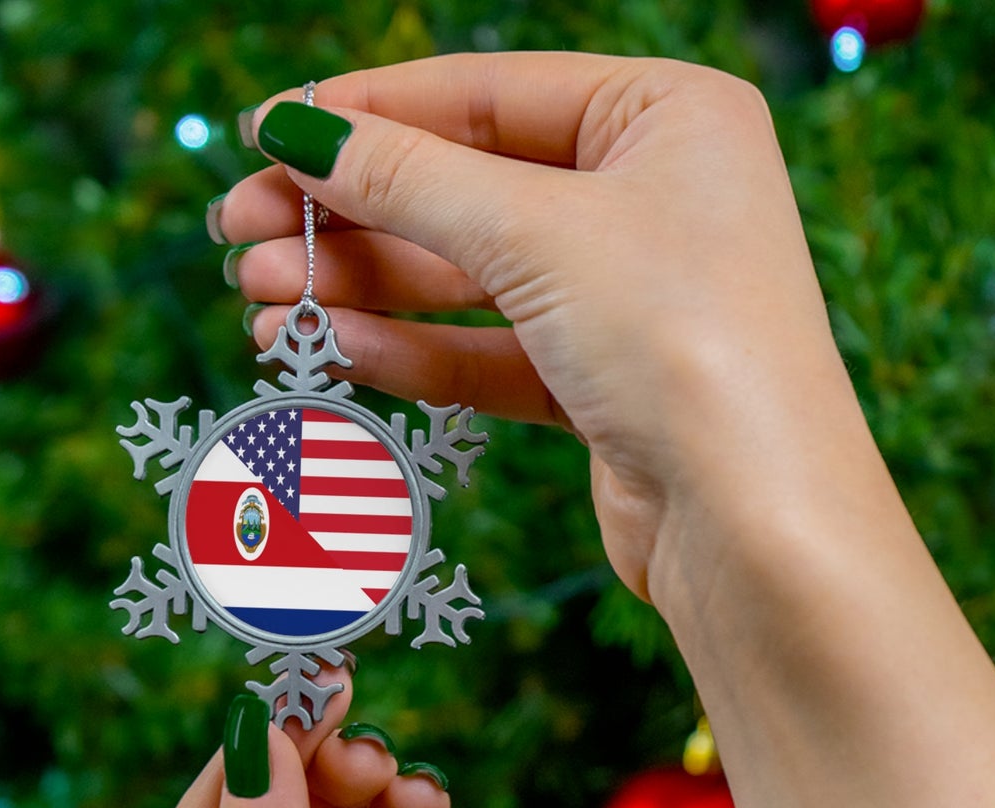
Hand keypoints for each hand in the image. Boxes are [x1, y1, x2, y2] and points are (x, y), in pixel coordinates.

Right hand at [218, 53, 863, 603]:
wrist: (754, 526)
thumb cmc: (682, 343)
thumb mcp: (535, 233)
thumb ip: (409, 179)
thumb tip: (296, 130)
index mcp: (667, 116)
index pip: (486, 94)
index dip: (367, 113)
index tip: (263, 133)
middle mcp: (653, 198)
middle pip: (468, 189)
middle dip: (350, 215)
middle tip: (239, 236)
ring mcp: (629, 297)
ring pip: (471, 279)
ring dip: (365, 289)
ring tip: (261, 302)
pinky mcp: (606, 387)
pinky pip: (492, 353)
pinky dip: (416, 352)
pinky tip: (336, 351)